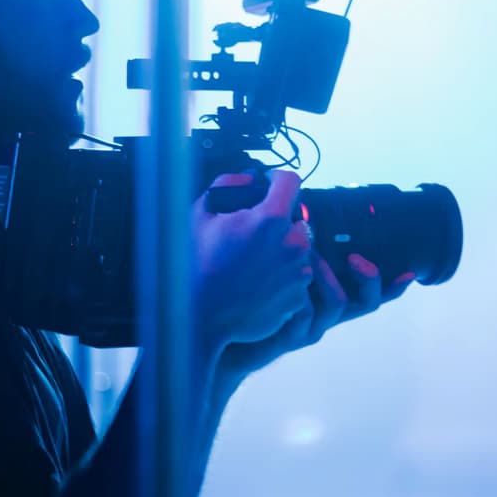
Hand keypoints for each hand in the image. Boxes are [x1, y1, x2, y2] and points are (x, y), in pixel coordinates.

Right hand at [191, 170, 314, 349]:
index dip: (277, 178)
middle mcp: (292, 243)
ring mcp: (299, 272)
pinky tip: (258, 280)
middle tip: (252, 232)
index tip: (267, 184)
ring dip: (282, 247)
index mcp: (270, 219)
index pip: (290, 180)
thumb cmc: (197, 267)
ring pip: (299, 247)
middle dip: (278, 220)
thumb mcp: (200, 215)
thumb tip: (247, 178)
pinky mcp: (299, 296)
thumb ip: (226, 186)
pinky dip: (283, 274)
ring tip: (253, 260)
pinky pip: (297, 275)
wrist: (200, 318)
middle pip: (296, 217)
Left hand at [219, 252, 414, 377]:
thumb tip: (301, 207)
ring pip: (336, 306)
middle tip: (359, 260)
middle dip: (371, 280)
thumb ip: (291, 241)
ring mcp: (307, 326)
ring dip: (330, 279)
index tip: (410, 271)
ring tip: (314, 259)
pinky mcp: (286, 336)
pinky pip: (303, 318)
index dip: (392, 282)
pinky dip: (300, 301)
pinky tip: (288, 286)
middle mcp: (323, 312)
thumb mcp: (276, 264)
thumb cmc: (247, 293)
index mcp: (326, 292)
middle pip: (365, 303)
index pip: (367, 288)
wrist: (217, 330)